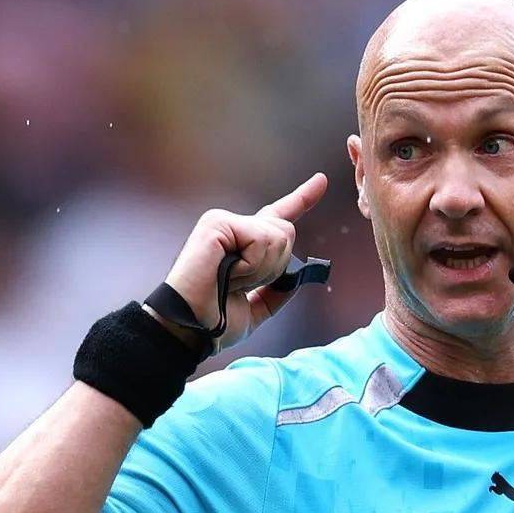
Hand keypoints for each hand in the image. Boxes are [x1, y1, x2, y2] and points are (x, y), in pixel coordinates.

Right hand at [151, 173, 327, 351]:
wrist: (192, 332)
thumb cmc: (215, 323)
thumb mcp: (257, 307)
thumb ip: (278, 291)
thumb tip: (298, 276)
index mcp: (243, 244)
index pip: (279, 216)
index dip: (303, 198)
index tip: (321, 180)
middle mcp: (233, 227)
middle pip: (286, 233)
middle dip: (274, 268)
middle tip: (240, 286)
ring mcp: (222, 222)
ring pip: (277, 237)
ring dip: (261, 271)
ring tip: (230, 281)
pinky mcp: (216, 224)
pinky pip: (259, 240)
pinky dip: (251, 266)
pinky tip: (227, 273)